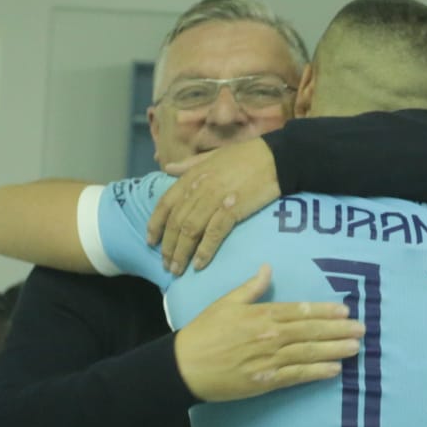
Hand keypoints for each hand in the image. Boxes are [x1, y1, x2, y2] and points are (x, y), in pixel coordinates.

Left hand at [152, 138, 279, 272]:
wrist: (276, 158)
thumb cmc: (245, 156)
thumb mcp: (211, 156)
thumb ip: (188, 165)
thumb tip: (166, 167)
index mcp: (192, 176)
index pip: (165, 203)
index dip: (155, 224)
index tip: (150, 241)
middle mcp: (199, 188)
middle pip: (176, 222)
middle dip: (168, 246)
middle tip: (166, 265)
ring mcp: (215, 199)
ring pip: (190, 230)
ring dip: (181, 253)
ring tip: (177, 270)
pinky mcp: (233, 209)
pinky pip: (213, 234)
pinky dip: (204, 251)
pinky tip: (199, 265)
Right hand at [173, 265, 364, 402]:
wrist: (184, 367)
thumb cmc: (203, 332)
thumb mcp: (226, 303)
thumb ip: (251, 287)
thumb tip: (268, 268)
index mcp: (261, 315)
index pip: (299, 311)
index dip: (324, 311)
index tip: (344, 311)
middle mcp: (269, 336)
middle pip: (310, 332)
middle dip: (338, 330)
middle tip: (362, 329)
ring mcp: (269, 360)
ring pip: (308, 353)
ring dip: (334, 350)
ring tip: (355, 348)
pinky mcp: (265, 381)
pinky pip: (297, 376)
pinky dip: (317, 373)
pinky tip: (334, 370)